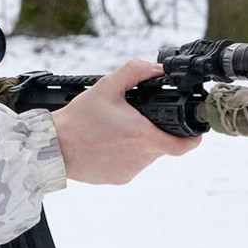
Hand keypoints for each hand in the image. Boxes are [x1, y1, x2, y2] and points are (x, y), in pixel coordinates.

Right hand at [50, 60, 200, 183]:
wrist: (53, 148)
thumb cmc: (78, 119)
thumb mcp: (106, 86)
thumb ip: (135, 71)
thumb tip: (157, 67)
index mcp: (142, 135)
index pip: (183, 145)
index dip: (193, 139)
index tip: (194, 132)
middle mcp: (140, 157)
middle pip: (162, 146)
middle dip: (155, 132)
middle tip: (135, 120)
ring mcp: (129, 171)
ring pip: (146, 156)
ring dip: (139, 144)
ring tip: (115, 132)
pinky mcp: (118, 179)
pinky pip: (131, 166)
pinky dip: (125, 155)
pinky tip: (107, 145)